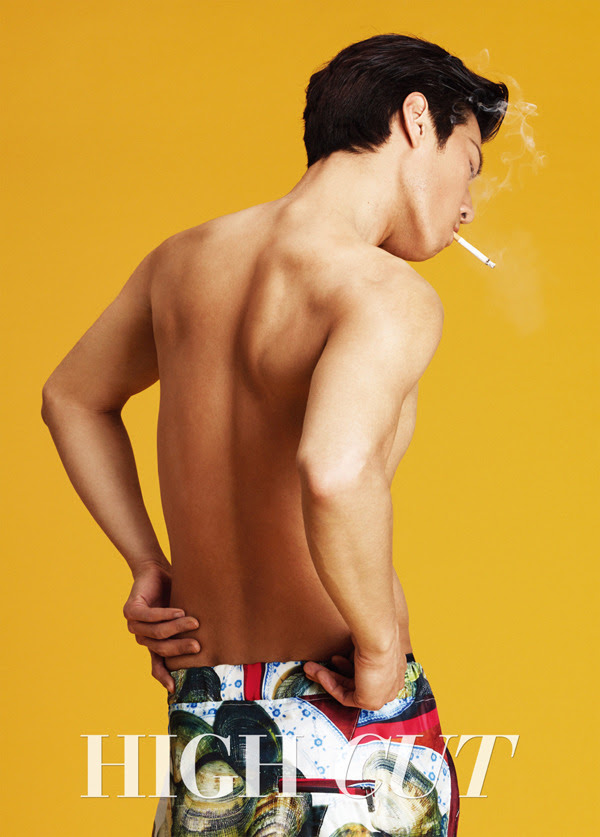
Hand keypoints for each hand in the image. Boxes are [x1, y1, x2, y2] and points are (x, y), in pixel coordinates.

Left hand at [122, 562, 199, 692]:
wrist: (154, 570)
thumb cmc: (172, 593)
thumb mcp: (182, 615)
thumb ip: (189, 628)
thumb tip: (214, 641)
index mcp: (153, 642)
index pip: (157, 665)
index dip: (164, 677)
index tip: (173, 689)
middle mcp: (143, 636)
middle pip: (161, 648)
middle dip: (181, 648)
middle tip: (198, 646)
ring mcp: (135, 625)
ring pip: (157, 633)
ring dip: (177, 628)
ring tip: (194, 622)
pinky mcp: (131, 610)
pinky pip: (149, 617)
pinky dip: (166, 615)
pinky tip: (179, 611)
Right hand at [303, 634, 405, 709]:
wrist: (378, 637)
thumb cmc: (373, 631)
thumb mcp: (363, 638)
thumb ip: (357, 647)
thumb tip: (349, 644)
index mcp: (394, 667)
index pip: (368, 672)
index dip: (347, 665)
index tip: (333, 658)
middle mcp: (390, 682)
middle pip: (356, 681)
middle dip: (332, 672)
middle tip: (315, 665)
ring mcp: (382, 694)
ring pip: (348, 688)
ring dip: (326, 677)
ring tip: (309, 667)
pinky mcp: (371, 702)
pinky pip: (345, 696)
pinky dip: (329, 685)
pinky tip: (318, 673)